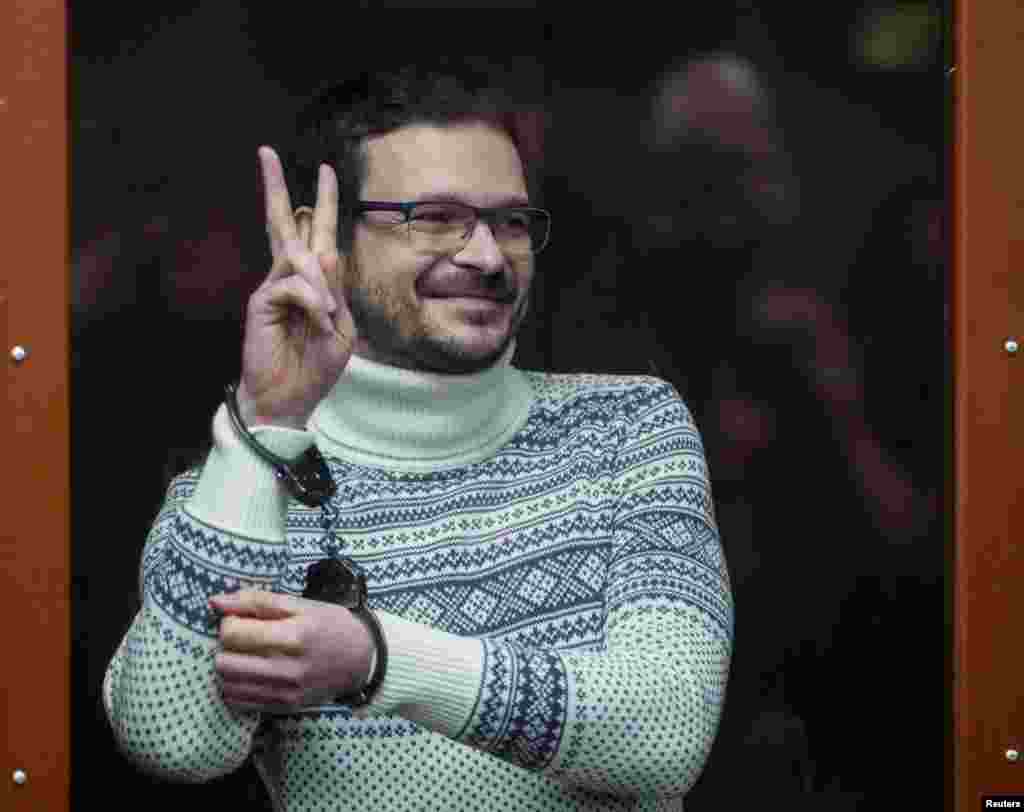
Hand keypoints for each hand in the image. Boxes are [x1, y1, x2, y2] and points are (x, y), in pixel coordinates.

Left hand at [210, 589, 373, 711]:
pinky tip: (250, 673)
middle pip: (224, 662)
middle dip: (225, 646)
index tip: (241, 618)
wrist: (362, 659)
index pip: (232, 633)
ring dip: (228, 667)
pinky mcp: (284, 707)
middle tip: (241, 638)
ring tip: (245, 655)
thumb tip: (215, 602)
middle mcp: (289, 667)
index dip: (228, 622)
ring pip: (227, 685)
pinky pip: (239, 702)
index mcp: (294, 635)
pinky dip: (236, 686)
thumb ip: (257, 601)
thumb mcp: (301, 605)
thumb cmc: (331, 625)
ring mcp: (286, 691)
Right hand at [237, 147, 355, 428]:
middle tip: (265, 151)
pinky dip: (311, 299)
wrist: (289, 400)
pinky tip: (317, 319)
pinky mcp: (260, 301)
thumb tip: (324, 255)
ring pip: (297, 254)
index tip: (325, 171)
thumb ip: (335, 292)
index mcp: (313, 283)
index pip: (316, 235)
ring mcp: (273, 287)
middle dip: (275, 187)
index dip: (323, 204)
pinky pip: (292, 284)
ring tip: (325, 316)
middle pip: (283, 223)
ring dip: (318, 282)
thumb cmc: (315, 368)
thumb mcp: (340, 329)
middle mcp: (289, 278)